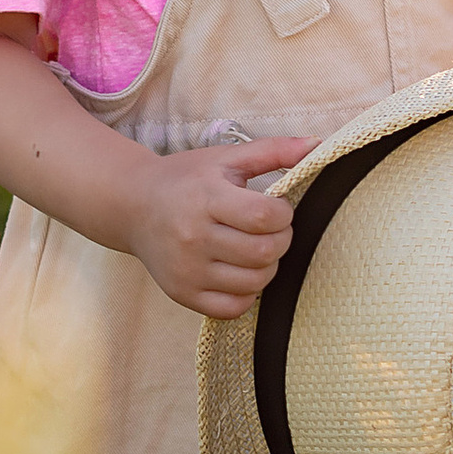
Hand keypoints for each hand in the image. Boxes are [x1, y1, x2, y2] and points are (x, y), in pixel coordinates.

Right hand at [129, 136, 315, 316]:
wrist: (134, 206)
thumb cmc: (186, 180)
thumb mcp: (226, 158)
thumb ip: (274, 151)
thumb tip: (318, 144)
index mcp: (206, 199)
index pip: (265, 217)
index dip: (284, 214)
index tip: (276, 208)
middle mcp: (193, 237)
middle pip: (264, 253)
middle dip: (281, 240)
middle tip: (271, 230)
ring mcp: (187, 270)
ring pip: (254, 283)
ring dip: (267, 267)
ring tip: (255, 248)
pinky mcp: (183, 294)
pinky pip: (233, 308)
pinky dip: (247, 293)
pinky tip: (239, 270)